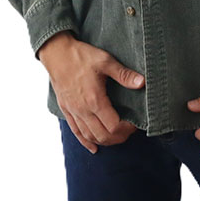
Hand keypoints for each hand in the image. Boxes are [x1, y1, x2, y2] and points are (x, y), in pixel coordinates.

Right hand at [39, 32, 144, 153]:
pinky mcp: (66, 110)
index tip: (134, 123)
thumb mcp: (105, 61)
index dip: (126, 129)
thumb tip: (142, 82)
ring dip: (104, 141)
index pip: (113, 126)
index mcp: (95, 100)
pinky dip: (86, 142)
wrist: (57, 53)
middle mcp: (83, 110)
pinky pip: (76, 132)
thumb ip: (124, 74)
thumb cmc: (81, 56)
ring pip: (89, 136)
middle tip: (128, 131)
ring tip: (116, 137)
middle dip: (118, 138)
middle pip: (102, 136)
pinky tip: (93, 147)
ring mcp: (73, 112)